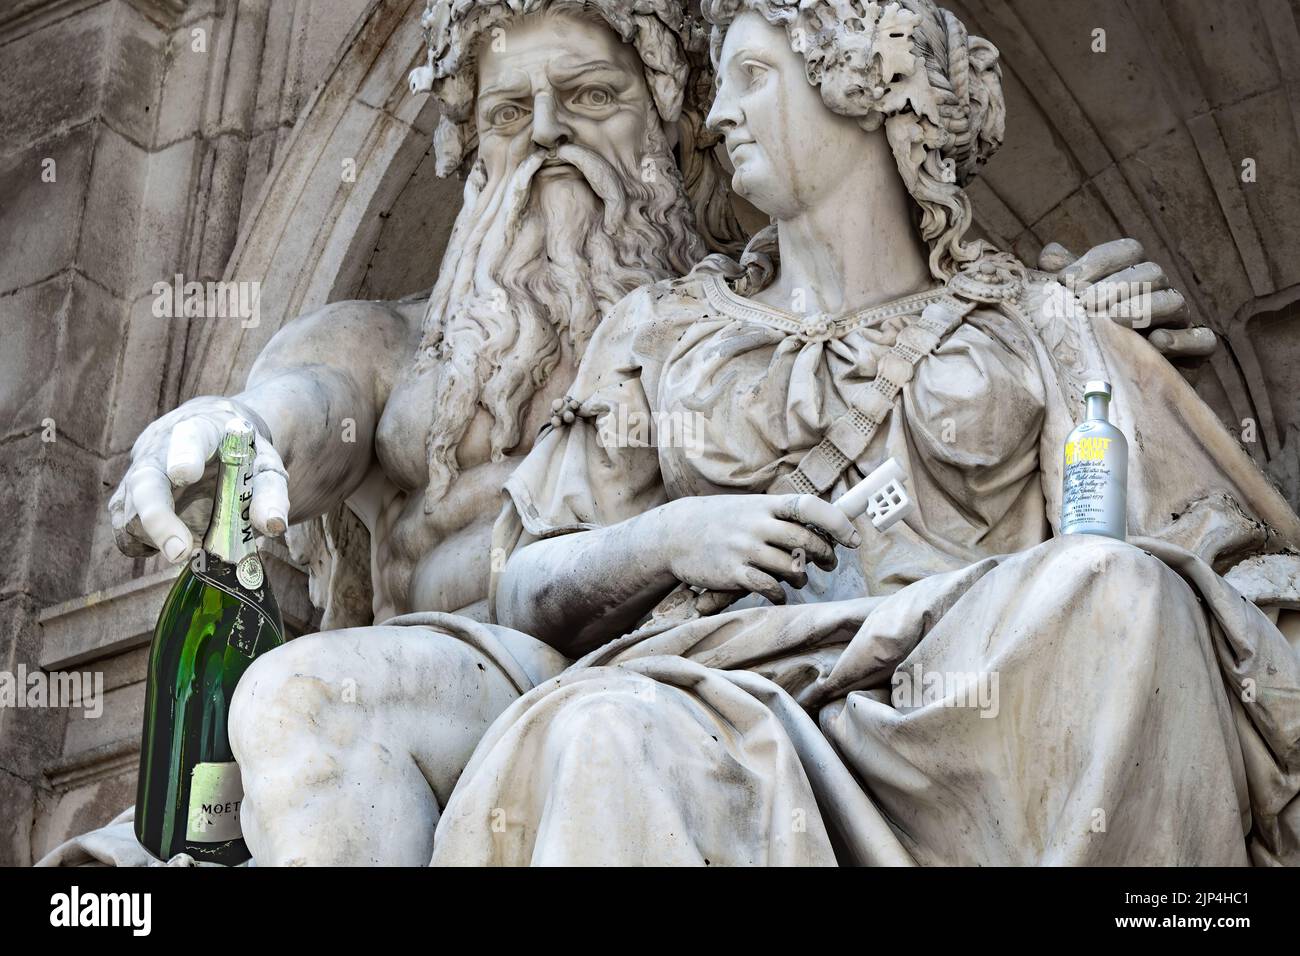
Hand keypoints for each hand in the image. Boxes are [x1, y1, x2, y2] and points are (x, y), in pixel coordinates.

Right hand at [109, 397, 289, 563]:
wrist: (213, 439)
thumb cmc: (240, 455)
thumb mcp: (265, 467)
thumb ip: (270, 493)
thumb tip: (272, 525)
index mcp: (201, 431)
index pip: (189, 437)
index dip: (184, 454)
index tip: (185, 473)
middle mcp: (159, 450)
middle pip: (145, 481)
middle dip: (158, 518)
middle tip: (181, 551)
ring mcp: (137, 475)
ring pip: (130, 513)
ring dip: (160, 539)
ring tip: (194, 545)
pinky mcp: (127, 501)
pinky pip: (125, 531)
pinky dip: (147, 546)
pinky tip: (174, 540)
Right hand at [658, 494, 859, 604]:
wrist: (675, 534)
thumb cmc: (721, 521)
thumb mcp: (750, 507)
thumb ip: (780, 516)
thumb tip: (824, 526)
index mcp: (765, 505)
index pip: (809, 507)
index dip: (836, 523)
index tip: (852, 539)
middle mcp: (757, 524)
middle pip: (806, 541)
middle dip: (825, 555)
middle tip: (828, 563)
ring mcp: (745, 548)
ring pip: (791, 567)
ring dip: (801, 577)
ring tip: (798, 578)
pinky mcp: (733, 572)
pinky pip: (769, 587)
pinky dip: (779, 593)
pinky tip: (777, 593)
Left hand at [1033, 239, 1215, 360]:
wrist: (1110, 388)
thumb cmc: (1086, 340)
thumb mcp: (1069, 309)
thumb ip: (1062, 281)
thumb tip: (1050, 257)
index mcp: (1131, 276)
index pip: (1127, 252)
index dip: (1098, 261)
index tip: (1065, 280)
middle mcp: (1158, 293)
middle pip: (1151, 274)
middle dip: (1117, 285)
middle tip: (1086, 304)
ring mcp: (1177, 321)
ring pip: (1174, 302)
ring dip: (1144, 308)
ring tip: (1115, 320)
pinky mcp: (1193, 352)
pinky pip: (1202, 339)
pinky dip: (1182, 339)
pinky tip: (1156, 343)